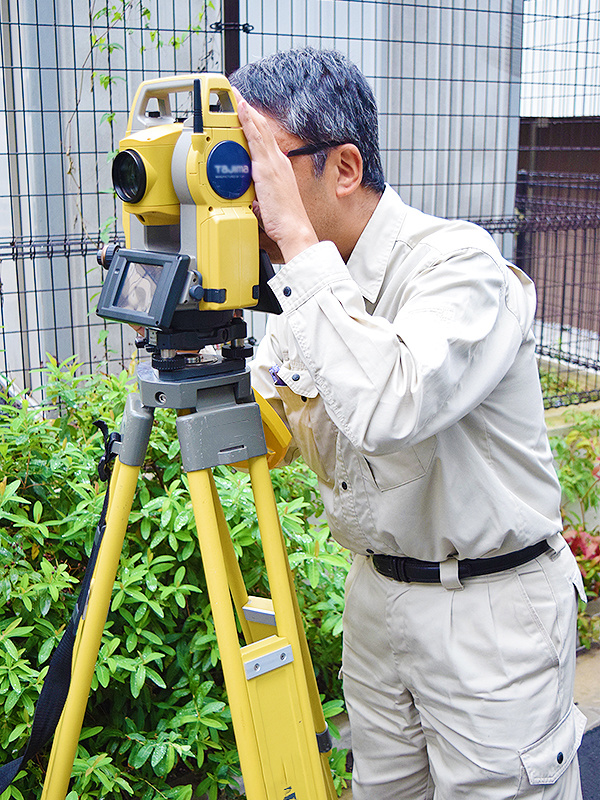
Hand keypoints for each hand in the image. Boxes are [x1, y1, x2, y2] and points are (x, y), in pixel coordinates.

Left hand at [233, 88, 318, 262]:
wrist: (293, 228)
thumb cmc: (284, 221)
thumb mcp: (269, 205)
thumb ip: (261, 199)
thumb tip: (256, 203)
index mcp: (279, 169)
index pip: (265, 141)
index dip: (256, 125)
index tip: (247, 113)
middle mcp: (278, 161)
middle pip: (263, 129)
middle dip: (251, 111)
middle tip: (238, 96)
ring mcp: (273, 162)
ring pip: (259, 129)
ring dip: (247, 111)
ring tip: (236, 96)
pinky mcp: (267, 166)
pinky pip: (256, 137)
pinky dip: (249, 121)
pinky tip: (242, 108)